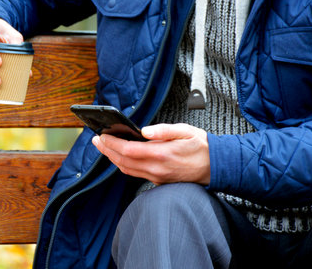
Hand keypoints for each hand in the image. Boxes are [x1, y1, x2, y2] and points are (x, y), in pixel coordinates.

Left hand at [92, 123, 210, 184]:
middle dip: (106, 150)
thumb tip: (144, 131)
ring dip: (112, 159)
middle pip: (123, 161)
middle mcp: (156, 169)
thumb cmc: (201, 147)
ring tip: (104, 147)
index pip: (128, 150)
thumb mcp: (186, 131)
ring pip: (127, 169)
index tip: (101, 135)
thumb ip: (163, 130)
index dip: (112, 143)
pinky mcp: (159, 181)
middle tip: (96, 140)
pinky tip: (120, 157)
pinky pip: (135, 174)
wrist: (215, 166)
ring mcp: (157, 177)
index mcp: (162, 154)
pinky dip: (123, 165)